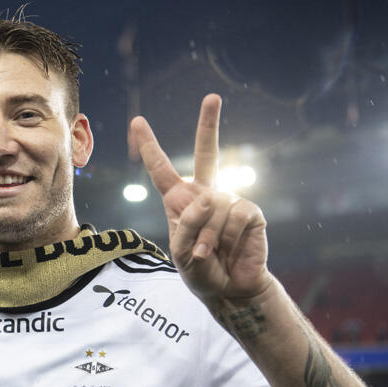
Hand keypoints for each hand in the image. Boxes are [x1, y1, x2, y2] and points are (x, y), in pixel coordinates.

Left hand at [130, 94, 272, 307]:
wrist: (230, 290)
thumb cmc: (202, 271)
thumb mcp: (181, 253)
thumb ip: (185, 227)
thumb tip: (206, 201)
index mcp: (180, 201)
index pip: (162, 170)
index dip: (150, 147)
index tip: (137, 121)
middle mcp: (205, 194)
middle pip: (208, 152)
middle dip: (209, 124)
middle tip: (212, 97)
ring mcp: (229, 200)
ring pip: (213, 206)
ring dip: (207, 235)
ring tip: (208, 253)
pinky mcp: (250, 212)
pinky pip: (234, 215)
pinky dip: (226, 236)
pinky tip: (229, 248)